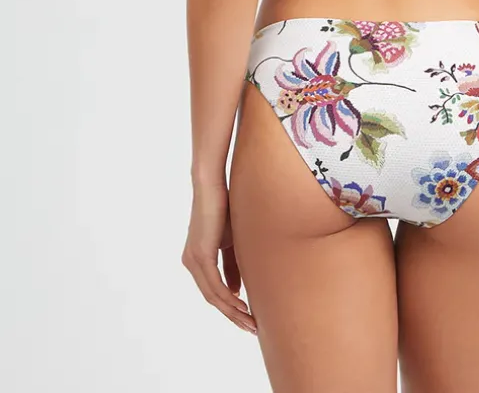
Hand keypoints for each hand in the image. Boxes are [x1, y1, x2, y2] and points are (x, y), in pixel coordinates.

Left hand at [181, 181, 256, 334]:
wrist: (212, 185)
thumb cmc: (223, 208)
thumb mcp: (231, 241)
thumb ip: (231, 265)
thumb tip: (236, 290)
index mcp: (197, 260)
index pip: (213, 291)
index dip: (229, 307)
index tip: (247, 318)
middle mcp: (191, 263)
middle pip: (212, 299)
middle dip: (232, 316)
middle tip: (251, 328)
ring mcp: (193, 260)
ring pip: (213, 296)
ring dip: (232, 311)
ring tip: (250, 322)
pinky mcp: (200, 255)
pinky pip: (214, 285)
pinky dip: (228, 298)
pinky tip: (242, 306)